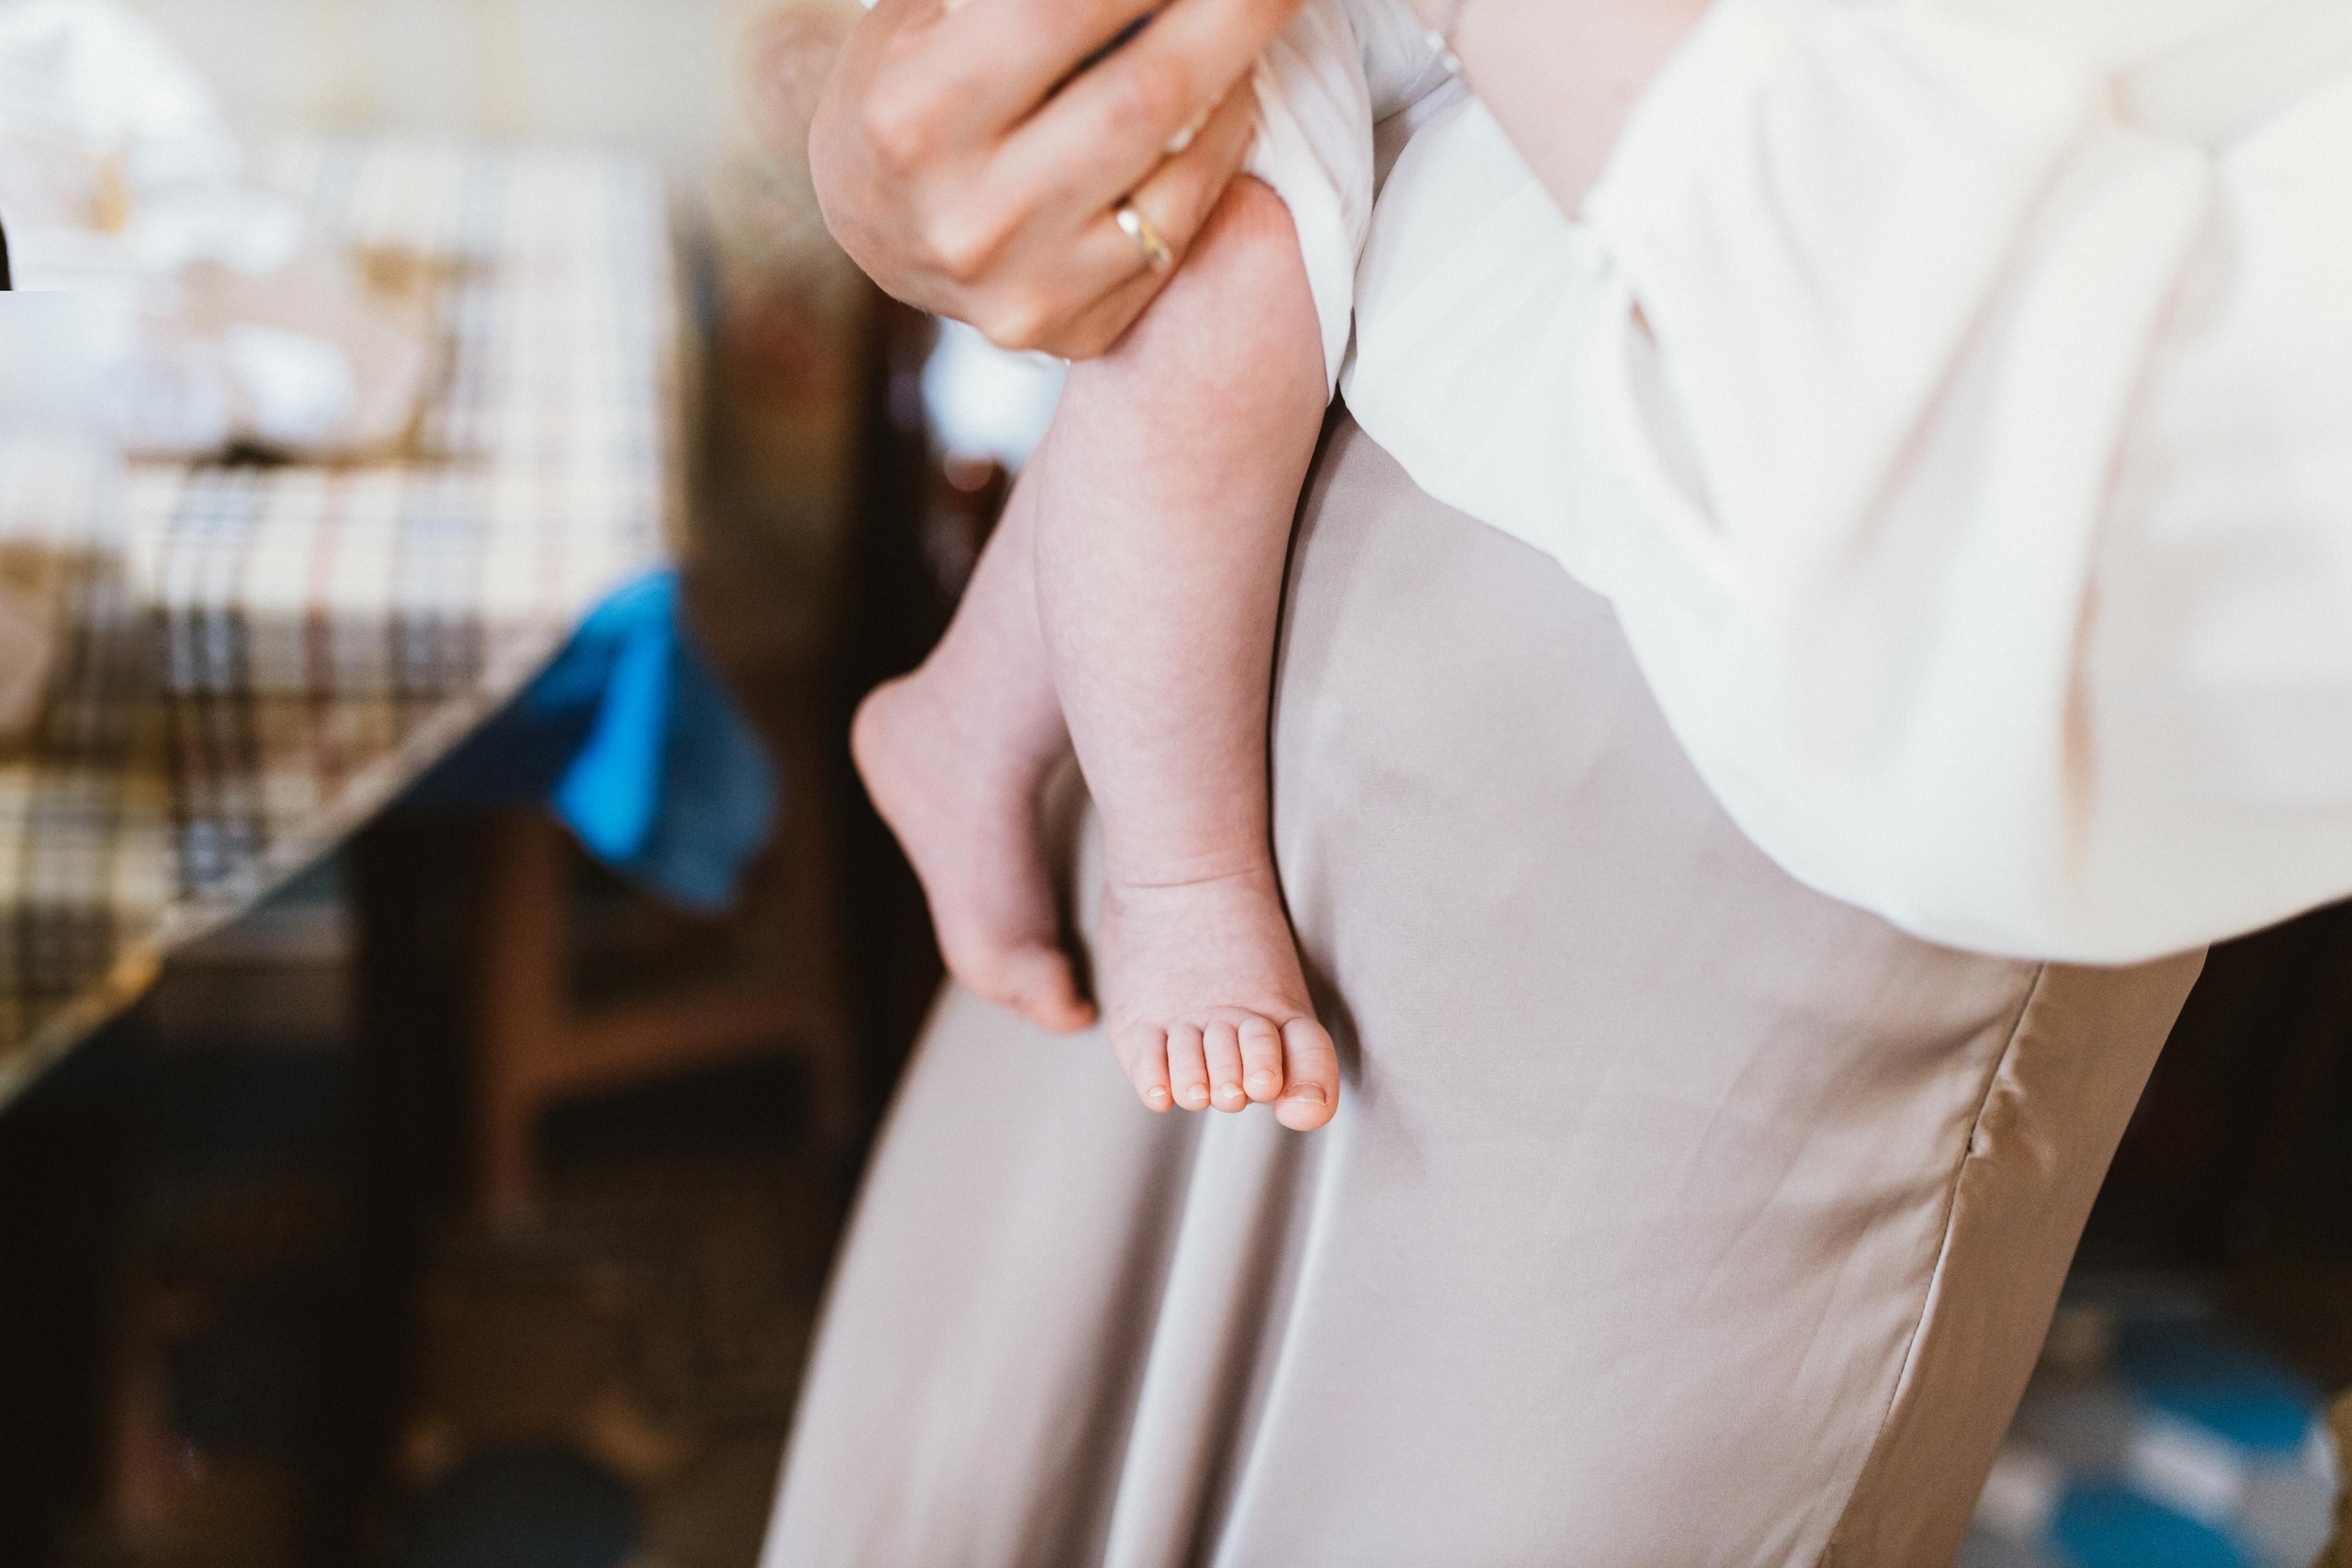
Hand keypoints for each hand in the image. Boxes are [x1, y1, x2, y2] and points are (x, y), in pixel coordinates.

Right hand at [810, 0, 1299, 356]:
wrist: (873, 225)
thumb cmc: (909, 86)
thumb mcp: (931, 13)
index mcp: (912, 117)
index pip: (1057, 15)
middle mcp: (968, 217)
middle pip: (1144, 92)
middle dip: (1231, 13)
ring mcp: (1025, 288)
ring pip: (1175, 165)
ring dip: (1238, 72)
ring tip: (1255, 12)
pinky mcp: (1073, 329)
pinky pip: (1180, 229)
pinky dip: (1220, 148)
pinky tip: (1230, 94)